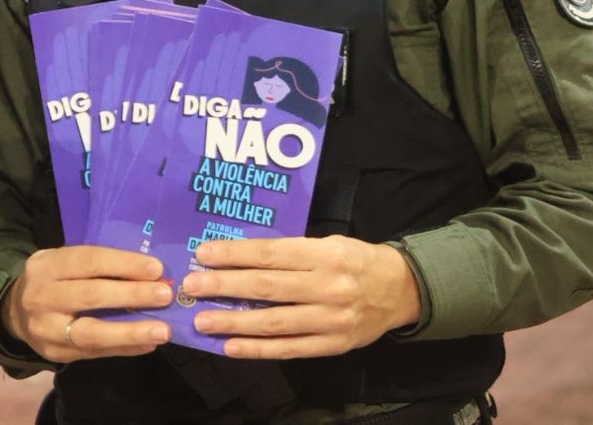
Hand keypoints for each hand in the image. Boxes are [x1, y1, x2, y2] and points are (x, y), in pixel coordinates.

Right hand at [3, 246, 171, 362]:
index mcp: (46, 265)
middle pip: (91, 295)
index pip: (88, 261)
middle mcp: (42, 296)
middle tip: (164, 295)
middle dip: (132, 295)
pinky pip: (95, 353)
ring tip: (162, 330)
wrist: (15, 312)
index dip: (123, 264)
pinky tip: (147, 343)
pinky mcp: (56, 353)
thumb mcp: (63, 262)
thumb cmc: (52, 281)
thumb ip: (96, 266)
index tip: (156, 268)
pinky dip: (124, 348)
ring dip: (131, 332)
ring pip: (92, 332)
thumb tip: (149, 273)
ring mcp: (47, 329)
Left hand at [182, 236, 421, 358]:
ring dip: (234, 323)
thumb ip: (289, 251)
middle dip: (225, 287)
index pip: (270, 254)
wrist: (400, 290)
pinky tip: (231, 347)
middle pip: (267, 288)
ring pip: (274, 322)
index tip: (203, 254)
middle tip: (192, 286)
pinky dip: (258, 349)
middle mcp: (328, 287)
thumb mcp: (327, 243)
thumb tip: (238, 256)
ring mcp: (331, 320)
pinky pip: (289, 349)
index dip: (234, 255)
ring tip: (202, 321)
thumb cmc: (354, 260)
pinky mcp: (333, 345)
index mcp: (324, 254)